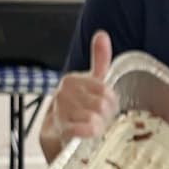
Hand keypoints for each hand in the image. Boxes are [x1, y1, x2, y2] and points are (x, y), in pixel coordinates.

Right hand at [48, 31, 117, 146]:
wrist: (58, 134)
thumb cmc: (79, 108)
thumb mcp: (91, 82)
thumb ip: (98, 59)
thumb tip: (101, 34)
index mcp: (72, 80)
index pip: (104, 90)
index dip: (111, 102)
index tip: (108, 107)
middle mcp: (63, 94)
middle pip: (101, 105)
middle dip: (106, 116)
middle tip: (102, 120)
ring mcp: (60, 112)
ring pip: (94, 118)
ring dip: (100, 127)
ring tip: (95, 128)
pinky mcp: (59, 131)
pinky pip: (80, 130)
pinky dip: (88, 132)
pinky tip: (90, 133)